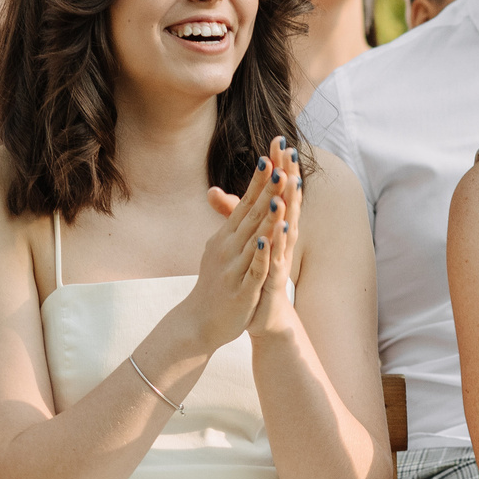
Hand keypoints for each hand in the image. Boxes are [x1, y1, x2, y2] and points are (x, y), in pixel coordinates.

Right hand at [178, 152, 279, 353]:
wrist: (199, 322)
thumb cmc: (214, 283)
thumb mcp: (219, 248)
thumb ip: (226, 222)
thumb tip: (220, 194)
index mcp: (226, 237)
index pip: (245, 203)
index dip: (258, 182)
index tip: (270, 156)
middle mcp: (229, 248)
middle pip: (251, 215)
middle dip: (266, 191)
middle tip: (279, 166)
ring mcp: (234, 268)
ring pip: (253, 239)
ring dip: (266, 218)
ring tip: (279, 197)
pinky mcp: (241, 289)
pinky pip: (252, 269)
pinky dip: (260, 255)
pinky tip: (267, 241)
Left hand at [248, 138, 302, 338]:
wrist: (263, 316)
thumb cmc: (254, 274)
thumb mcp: (242, 239)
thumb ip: (231, 215)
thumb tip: (213, 191)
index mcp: (274, 228)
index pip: (278, 192)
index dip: (280, 167)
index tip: (279, 140)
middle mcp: (282, 240)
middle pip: (287, 203)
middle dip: (289, 177)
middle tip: (291, 150)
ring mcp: (280, 259)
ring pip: (285, 229)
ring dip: (286, 207)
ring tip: (290, 184)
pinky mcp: (273, 281)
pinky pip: (274, 262)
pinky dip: (274, 247)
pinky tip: (273, 234)